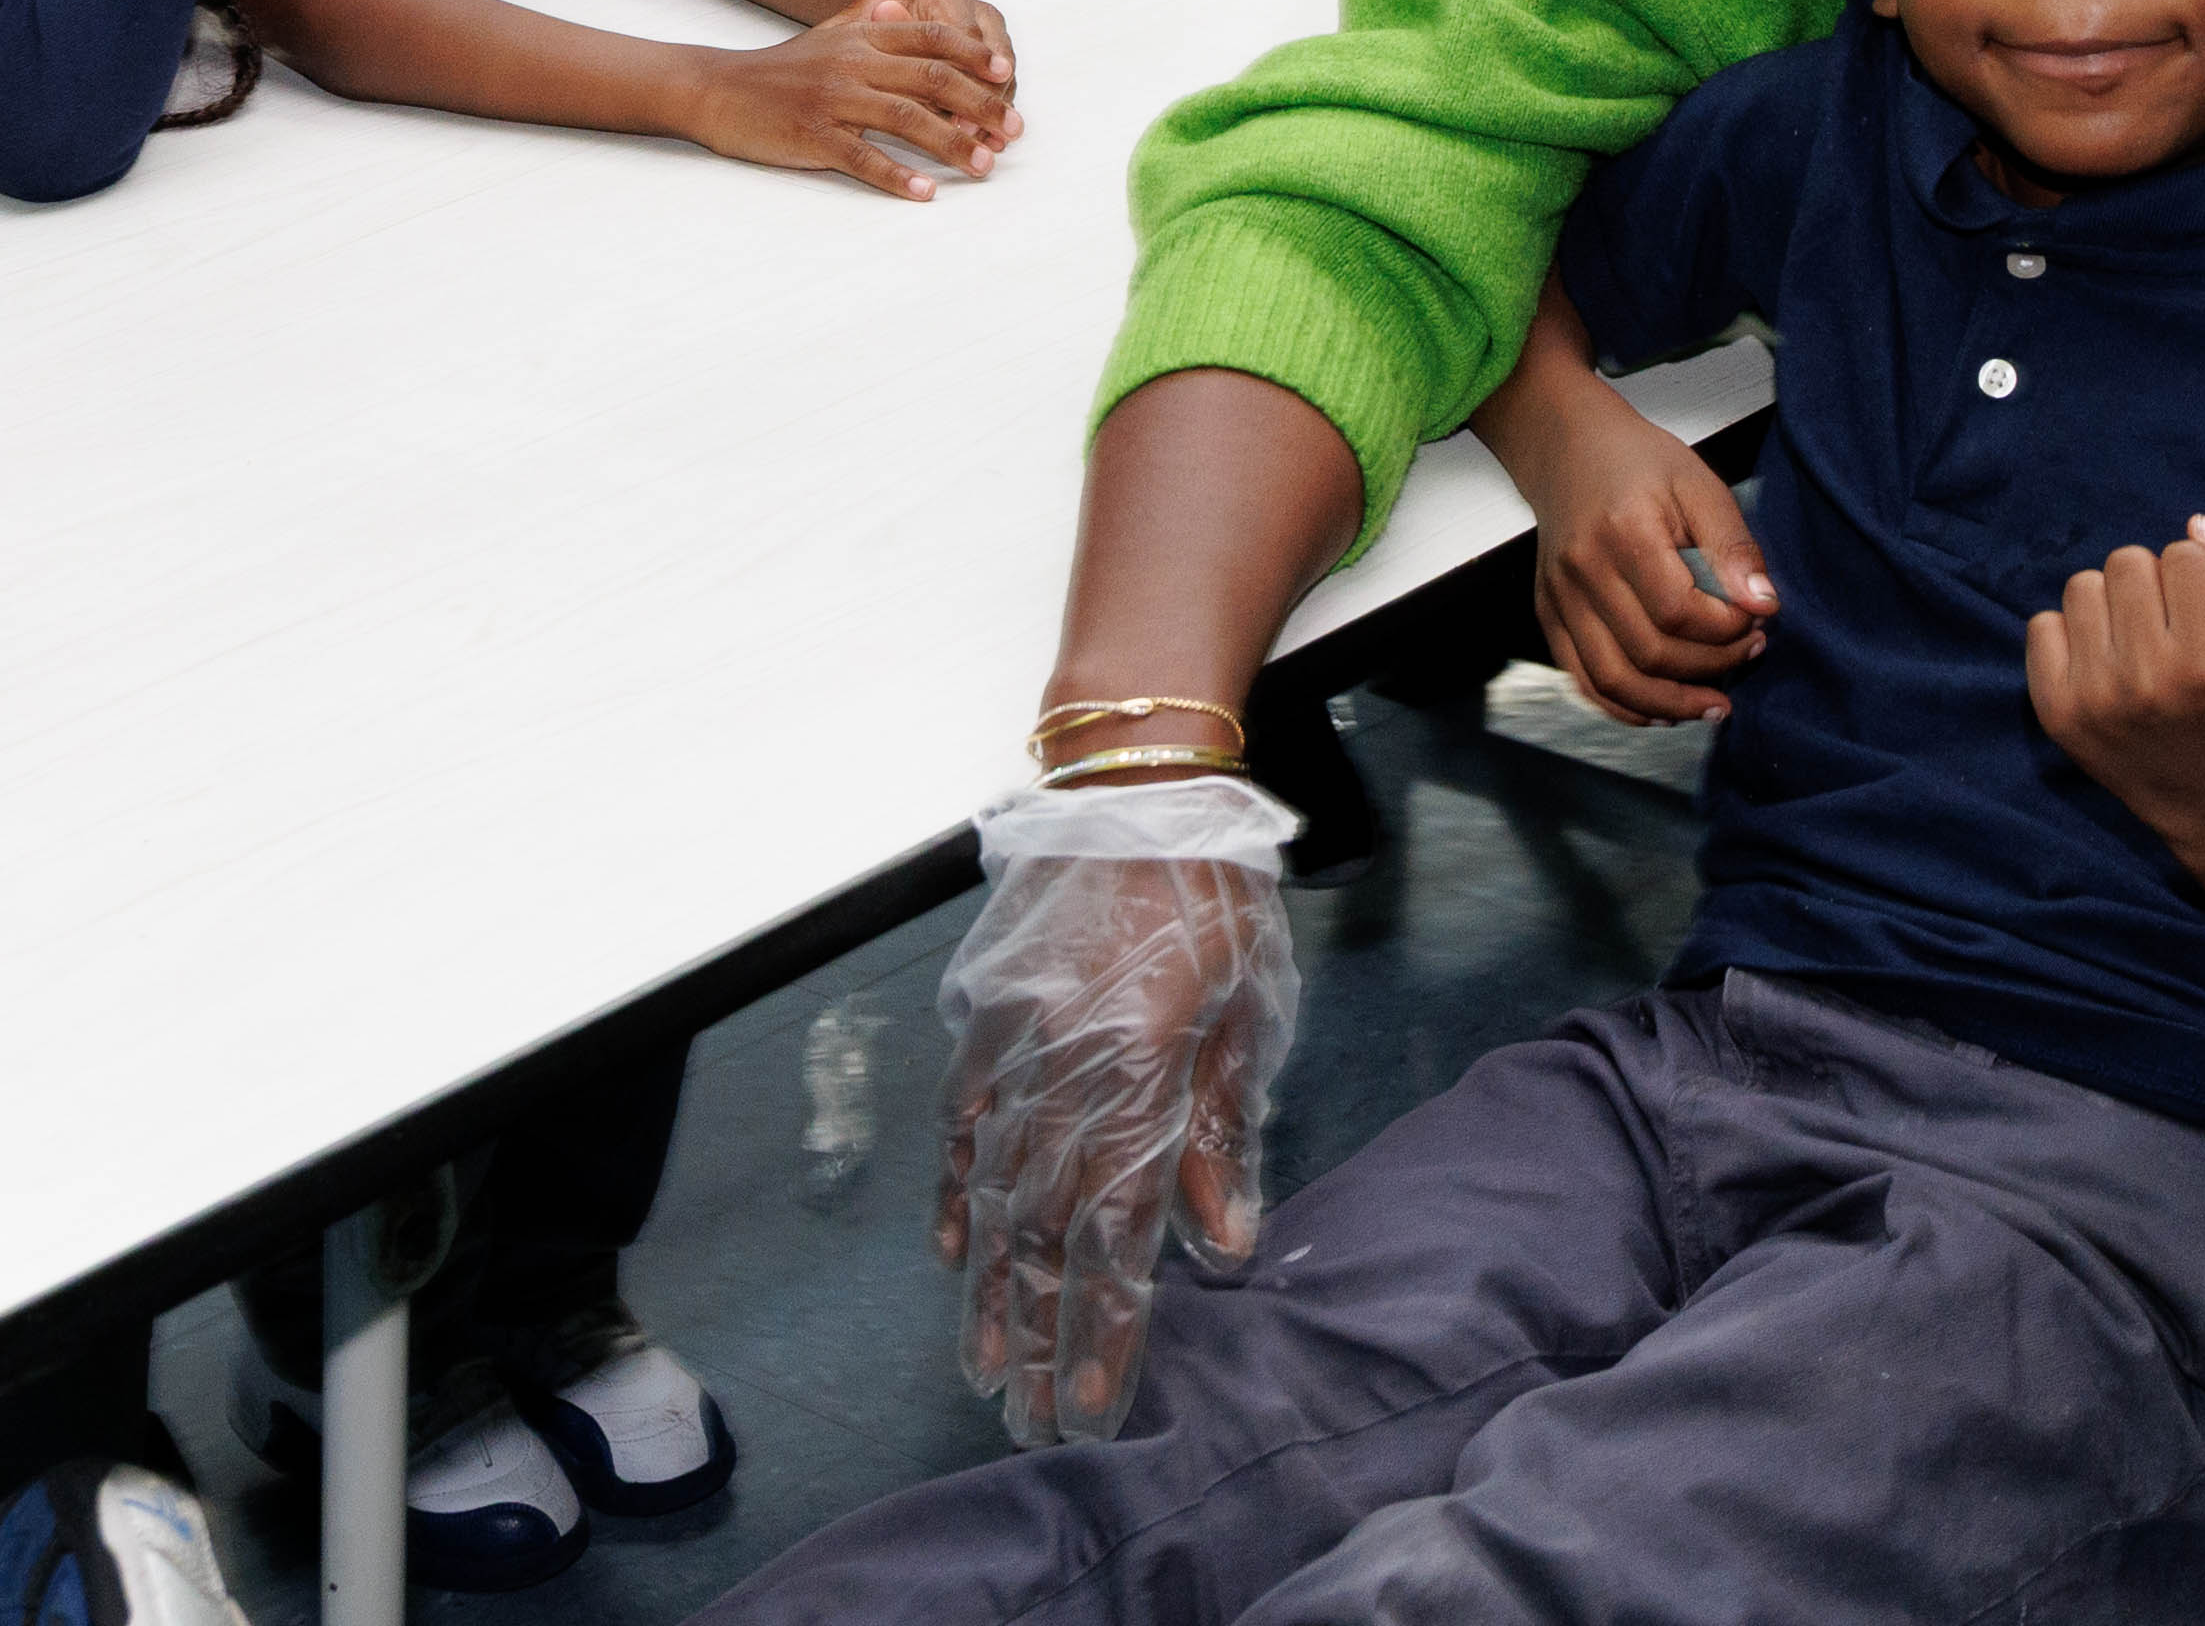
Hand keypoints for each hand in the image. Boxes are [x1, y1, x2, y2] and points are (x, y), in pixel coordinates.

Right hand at [688, 0, 1012, 194]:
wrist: (719, 89)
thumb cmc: (783, 66)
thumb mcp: (830, 30)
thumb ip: (871, 5)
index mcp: (864, 36)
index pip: (932, 37)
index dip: (975, 53)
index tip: (1008, 75)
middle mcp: (854, 62)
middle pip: (932, 78)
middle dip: (980, 104)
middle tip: (1014, 131)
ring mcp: (833, 99)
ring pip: (906, 117)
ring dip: (951, 143)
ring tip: (984, 165)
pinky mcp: (811, 135)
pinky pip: (861, 156)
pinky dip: (896, 175)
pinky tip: (924, 191)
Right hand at [930, 774, 1302, 1446]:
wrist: (1137, 785)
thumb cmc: (1214, 893)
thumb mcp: (1249, 1010)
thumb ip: (1227, 1132)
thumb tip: (1223, 1246)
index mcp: (1143, 1070)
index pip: (1117, 1232)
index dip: (1104, 1329)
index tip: (1093, 1407)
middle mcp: (1066, 1068)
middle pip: (1045, 1232)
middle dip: (1041, 1335)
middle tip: (1033, 1419)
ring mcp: (1012, 1041)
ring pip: (993, 1191)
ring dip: (990, 1289)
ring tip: (987, 1368)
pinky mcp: (982, 1013)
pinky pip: (961, 1120)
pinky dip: (956, 1191)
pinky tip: (956, 1254)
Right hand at [1506, 380, 1774, 724]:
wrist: (1568, 448)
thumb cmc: (1637, 462)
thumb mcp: (1699, 484)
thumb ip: (1733, 546)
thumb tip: (1764, 605)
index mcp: (1624, 531)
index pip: (1679, 611)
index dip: (1727, 629)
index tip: (1756, 620)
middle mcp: (1583, 571)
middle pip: (1649, 653)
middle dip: (1711, 666)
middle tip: (1748, 653)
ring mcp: (1559, 597)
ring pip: (1613, 680)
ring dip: (1670, 704)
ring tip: (1713, 705)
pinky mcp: (1550, 615)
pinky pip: (1583, 680)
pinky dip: (1624, 706)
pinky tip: (1663, 708)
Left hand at [2026, 521, 2204, 842]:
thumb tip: (2198, 526)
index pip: (2185, 553)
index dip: (2204, 579)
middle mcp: (2146, 681)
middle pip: (2127, 560)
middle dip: (2156, 586)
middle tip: (2178, 634)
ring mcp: (2093, 699)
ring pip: (2083, 586)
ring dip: (2115, 606)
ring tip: (2144, 648)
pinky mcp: (2055, 712)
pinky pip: (2042, 624)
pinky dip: (2074, 635)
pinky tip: (2109, 667)